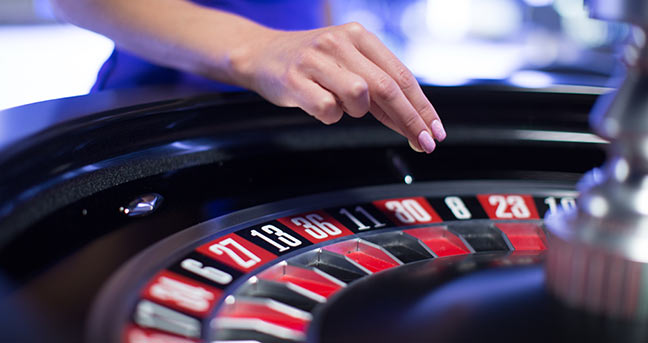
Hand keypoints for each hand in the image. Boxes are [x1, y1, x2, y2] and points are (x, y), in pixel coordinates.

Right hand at [233, 22, 446, 152]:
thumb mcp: (348, 64)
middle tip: (423, 143)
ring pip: (359, 97)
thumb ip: (377, 88)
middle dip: (410, 120)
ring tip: (340, 105)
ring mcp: (316, 59)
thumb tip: (412, 121)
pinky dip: (329, 116)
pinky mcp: (295, 79)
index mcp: (360, 36)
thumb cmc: (311, 64)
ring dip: (357, 112)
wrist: (261, 54)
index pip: (402, 76)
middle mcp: (340, 42)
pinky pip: (328, 110)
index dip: (422, 107)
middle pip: (388, 88)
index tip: (435, 131)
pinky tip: (318, 104)